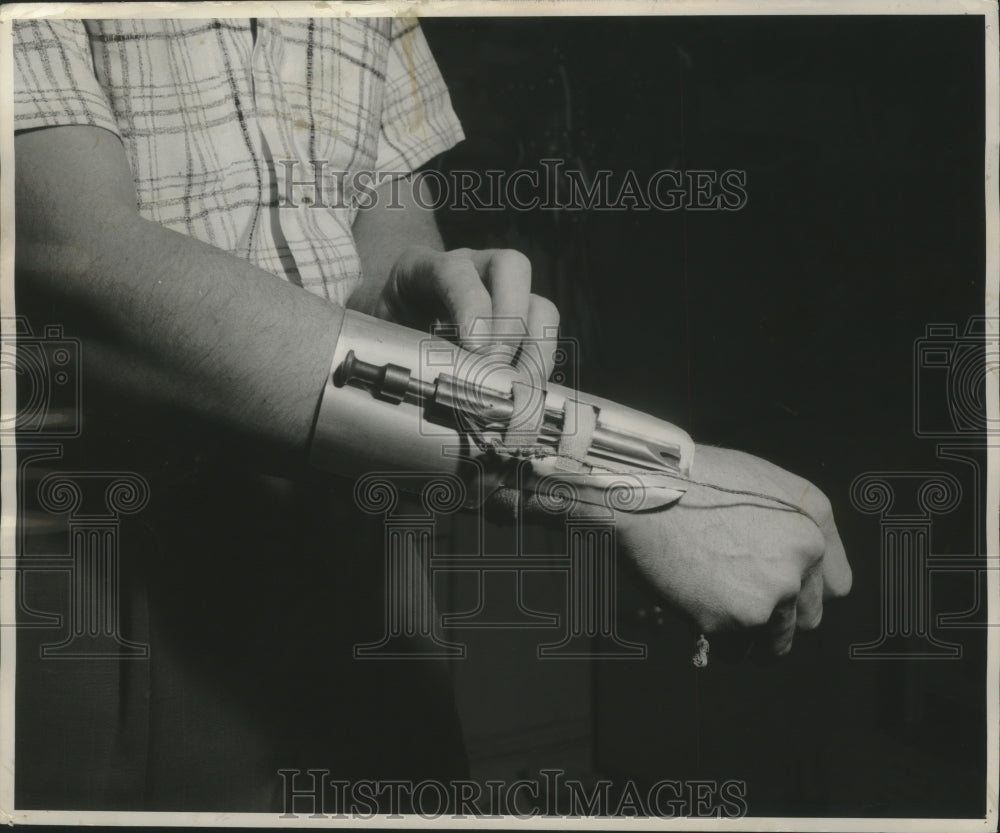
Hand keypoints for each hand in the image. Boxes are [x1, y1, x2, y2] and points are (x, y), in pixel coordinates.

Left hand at [374, 246, 560, 378]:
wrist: (398, 322)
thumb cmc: (388, 329)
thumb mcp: (380, 333)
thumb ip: (397, 349)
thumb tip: (419, 385)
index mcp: (425, 267)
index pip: (455, 272)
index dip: (471, 307)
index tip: (475, 350)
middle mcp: (473, 268)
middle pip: (512, 268)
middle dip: (510, 324)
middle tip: (496, 371)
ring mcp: (503, 293)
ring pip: (540, 305)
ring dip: (536, 351)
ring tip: (519, 391)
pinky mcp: (521, 321)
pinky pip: (545, 338)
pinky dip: (540, 368)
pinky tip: (525, 395)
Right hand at [614, 444, 851, 655]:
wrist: (647, 490)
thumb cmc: (698, 479)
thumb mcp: (767, 483)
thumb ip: (798, 525)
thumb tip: (802, 566)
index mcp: (812, 534)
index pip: (833, 590)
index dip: (805, 592)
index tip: (782, 592)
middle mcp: (799, 569)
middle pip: (805, 622)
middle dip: (779, 619)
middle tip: (742, 603)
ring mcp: (767, 597)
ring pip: (772, 644)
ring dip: (750, 637)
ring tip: (717, 611)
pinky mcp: (731, 620)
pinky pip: (733, 650)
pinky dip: (717, 641)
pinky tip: (696, 610)